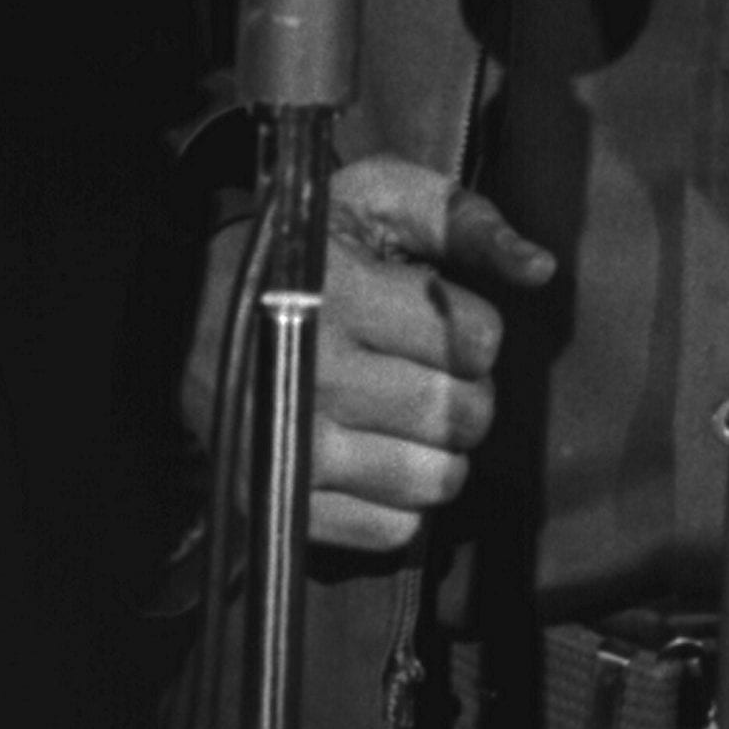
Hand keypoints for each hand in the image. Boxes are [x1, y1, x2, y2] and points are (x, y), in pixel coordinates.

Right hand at [186, 152, 554, 551]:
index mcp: (344, 293)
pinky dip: (402, 501)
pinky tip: (380, 455)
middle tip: (438, 372)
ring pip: (433, 480)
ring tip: (414, 415)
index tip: (448, 319)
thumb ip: (463, 220)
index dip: (479, 329)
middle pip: (460, 415)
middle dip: (471, 393)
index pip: (475, 340)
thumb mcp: (377, 198)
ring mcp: (293, 446)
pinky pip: (389, 530)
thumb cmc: (308, 244)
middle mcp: (316, 375)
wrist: (188, 304)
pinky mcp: (278, 500)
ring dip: (443, 452)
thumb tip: (540, 269)